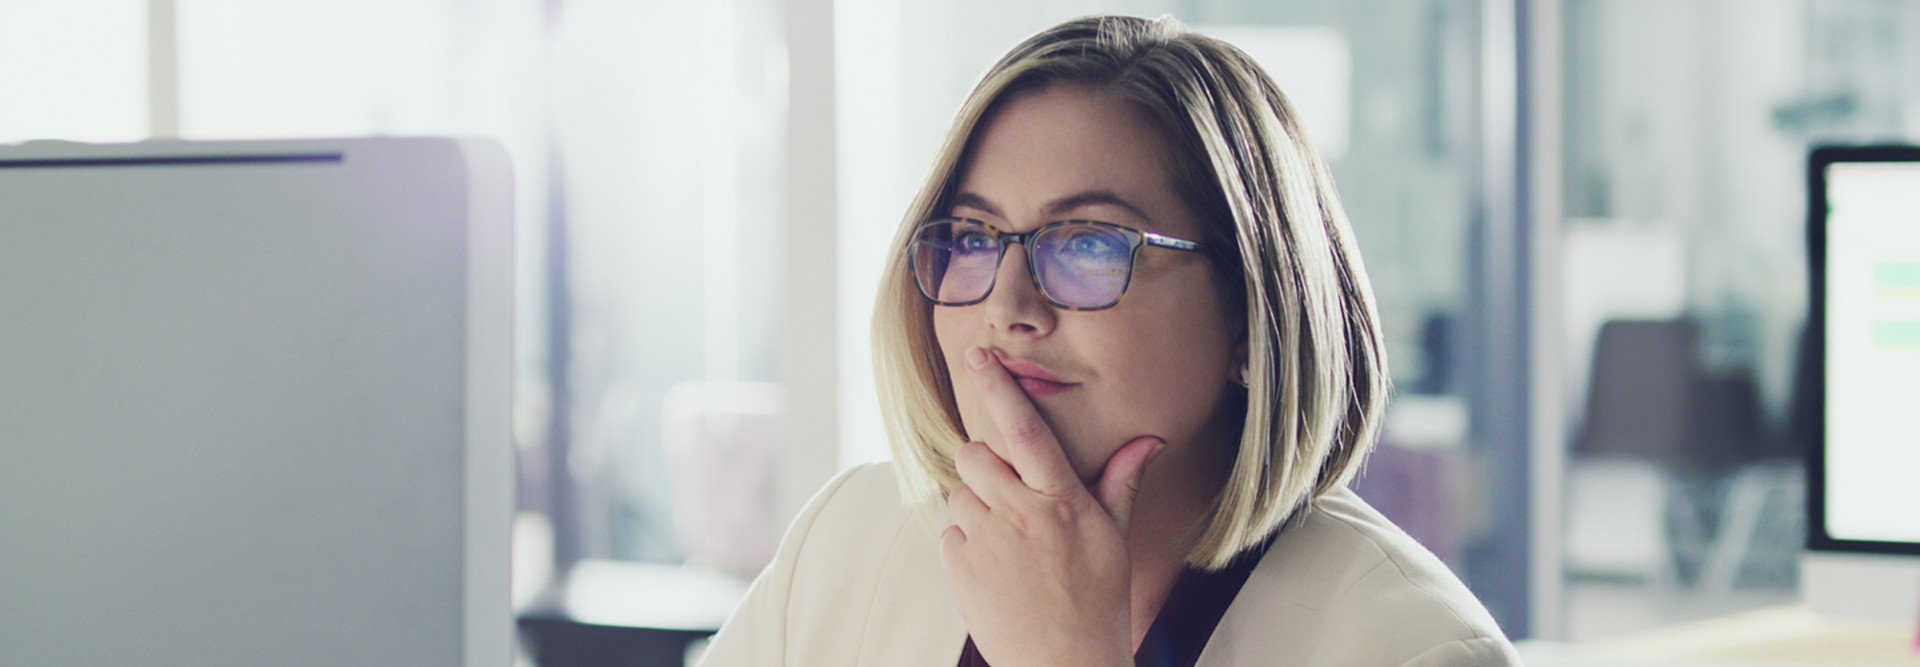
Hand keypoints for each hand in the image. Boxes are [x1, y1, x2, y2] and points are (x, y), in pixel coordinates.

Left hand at [939, 346, 1163, 666]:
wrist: (1064, 666)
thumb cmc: (1097, 601)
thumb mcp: (1114, 539)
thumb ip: (1120, 482)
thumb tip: (1151, 438)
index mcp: (1061, 502)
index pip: (1026, 430)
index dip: (1000, 388)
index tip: (979, 357)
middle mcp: (1019, 515)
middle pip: (975, 455)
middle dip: (985, 462)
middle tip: (1011, 492)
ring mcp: (984, 542)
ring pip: (959, 492)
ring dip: (976, 504)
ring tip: (1009, 540)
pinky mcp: (959, 568)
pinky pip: (949, 532)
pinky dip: (966, 541)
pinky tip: (996, 568)